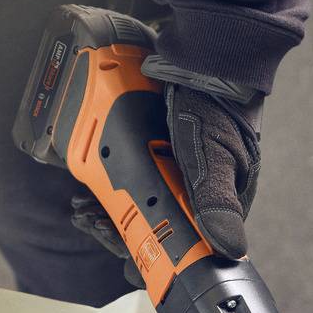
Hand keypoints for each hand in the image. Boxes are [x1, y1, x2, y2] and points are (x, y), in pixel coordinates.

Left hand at [70, 80, 262, 266]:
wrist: (206, 55)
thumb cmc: (218, 106)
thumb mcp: (214, 156)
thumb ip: (217, 202)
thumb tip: (231, 250)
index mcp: (216, 202)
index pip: (181, 243)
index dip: (149, 253)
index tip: (122, 257)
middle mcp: (194, 190)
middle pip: (151, 223)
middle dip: (117, 228)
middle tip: (88, 219)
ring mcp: (172, 168)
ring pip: (135, 200)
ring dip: (107, 207)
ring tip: (81, 206)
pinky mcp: (155, 147)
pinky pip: (128, 172)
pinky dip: (108, 178)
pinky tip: (89, 182)